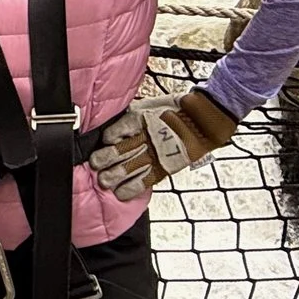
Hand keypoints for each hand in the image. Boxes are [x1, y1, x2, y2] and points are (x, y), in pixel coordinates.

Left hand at [88, 89, 237, 201]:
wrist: (202, 120)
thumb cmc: (175, 110)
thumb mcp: (149, 105)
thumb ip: (131, 115)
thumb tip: (115, 126)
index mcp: (138, 120)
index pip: (114, 133)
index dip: (107, 139)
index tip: (106, 142)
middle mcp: (144, 138)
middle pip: (116, 152)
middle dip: (103, 160)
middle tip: (96, 164)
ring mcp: (154, 154)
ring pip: (127, 168)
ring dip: (112, 176)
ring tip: (104, 180)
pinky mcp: (164, 168)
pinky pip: (143, 181)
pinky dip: (130, 189)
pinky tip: (121, 193)